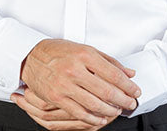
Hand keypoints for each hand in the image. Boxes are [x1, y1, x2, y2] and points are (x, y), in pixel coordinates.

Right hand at [18, 39, 139, 125]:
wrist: (31, 56)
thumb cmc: (57, 51)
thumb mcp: (84, 49)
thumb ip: (108, 61)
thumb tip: (128, 72)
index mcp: (84, 54)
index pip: (113, 73)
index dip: (128, 85)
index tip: (135, 89)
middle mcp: (75, 69)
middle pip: (107, 90)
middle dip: (123, 99)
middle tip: (130, 102)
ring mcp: (65, 85)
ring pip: (95, 104)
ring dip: (110, 110)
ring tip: (117, 110)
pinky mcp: (57, 97)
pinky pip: (79, 112)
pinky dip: (93, 118)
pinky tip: (100, 118)